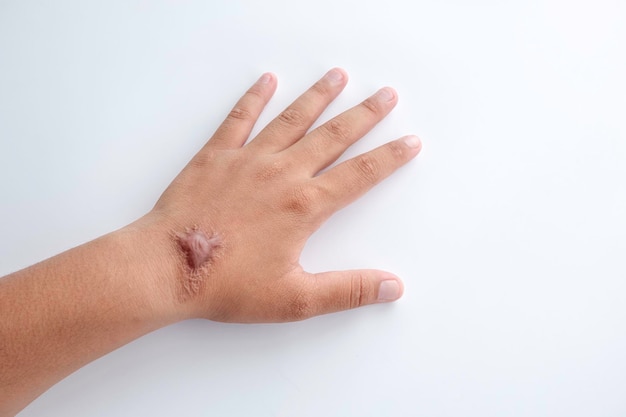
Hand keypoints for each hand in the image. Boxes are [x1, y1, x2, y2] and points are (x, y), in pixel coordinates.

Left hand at [148, 68, 421, 321]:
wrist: (166, 267)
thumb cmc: (226, 284)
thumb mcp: (295, 299)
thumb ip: (347, 290)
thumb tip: (392, 287)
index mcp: (304, 206)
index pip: (360, 175)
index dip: (390, 158)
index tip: (409, 141)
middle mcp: (282, 174)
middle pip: (333, 136)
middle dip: (364, 115)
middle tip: (386, 95)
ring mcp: (249, 159)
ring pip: (293, 119)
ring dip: (319, 96)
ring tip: (338, 76)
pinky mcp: (216, 156)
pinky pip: (240, 118)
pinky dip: (255, 98)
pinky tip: (267, 81)